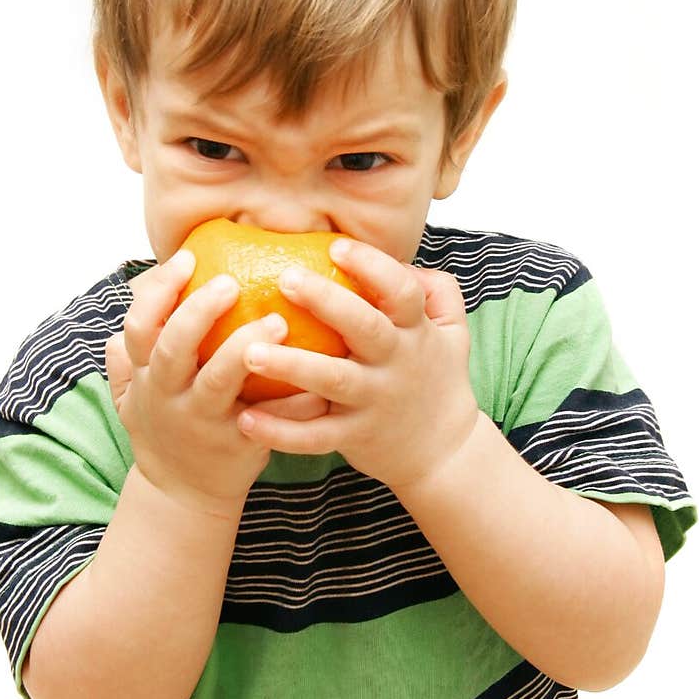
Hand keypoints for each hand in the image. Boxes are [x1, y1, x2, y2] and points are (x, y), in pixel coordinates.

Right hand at [105, 250, 328, 514]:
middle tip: (231, 282)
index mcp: (148, 377)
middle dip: (197, 313)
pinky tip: (318, 379)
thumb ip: (126, 367)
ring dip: (243, 349)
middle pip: (173, 348)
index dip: (158, 292)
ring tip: (277, 322)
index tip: (187, 258)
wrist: (182, 497)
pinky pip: (268, 419)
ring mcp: (202, 422)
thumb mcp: (133, 403)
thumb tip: (116, 330)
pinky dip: (293, 401)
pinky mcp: (236, 446)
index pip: (140, 327)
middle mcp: (169, 397)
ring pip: (217, 382)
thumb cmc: (167, 433)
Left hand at [235, 238, 480, 493]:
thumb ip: (439, 291)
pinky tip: (244, 418)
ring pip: (331, 382)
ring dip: (290, 365)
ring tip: (248, 352)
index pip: (401, 292)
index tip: (335, 246)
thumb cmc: (439, 380)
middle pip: (364, 328)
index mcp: (416, 332)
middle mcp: (396, 364)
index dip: (373, 267)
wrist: (445, 452)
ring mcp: (374, 402)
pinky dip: (279, 432)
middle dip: (326, 301)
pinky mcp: (354, 437)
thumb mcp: (454, 332)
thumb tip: (407, 260)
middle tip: (284, 277)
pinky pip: (314, 436)